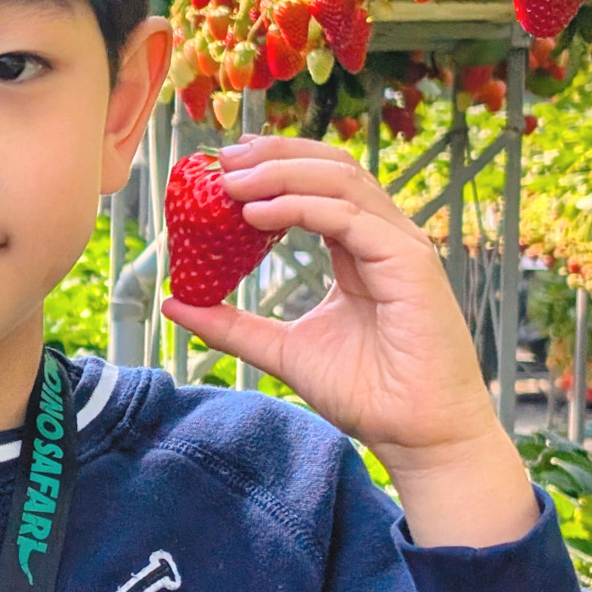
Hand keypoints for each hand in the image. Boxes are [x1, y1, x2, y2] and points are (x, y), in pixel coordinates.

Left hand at [161, 134, 497, 471]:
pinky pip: (350, 217)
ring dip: (281, 173)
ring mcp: (400, 246)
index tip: (224, 165)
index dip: (274, 164)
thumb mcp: (281, 349)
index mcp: (359, 248)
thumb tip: (175, 304)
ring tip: (232, 182)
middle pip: (332, 167)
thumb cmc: (367, 394)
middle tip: (223, 160)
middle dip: (275, 155)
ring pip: (342, 180)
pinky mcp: (410, 263)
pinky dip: (300, 206)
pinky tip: (259, 214)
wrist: (416, 436)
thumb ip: (232, 325)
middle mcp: (383, 238)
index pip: (320, 183)